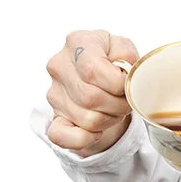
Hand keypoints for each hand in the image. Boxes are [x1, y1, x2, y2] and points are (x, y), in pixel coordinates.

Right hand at [45, 29, 139, 156]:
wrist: (102, 77)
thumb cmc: (114, 60)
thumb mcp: (125, 48)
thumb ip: (127, 56)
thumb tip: (123, 74)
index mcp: (78, 42)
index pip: (92, 70)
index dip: (117, 84)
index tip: (127, 85)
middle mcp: (59, 66)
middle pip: (91, 97)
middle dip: (118, 104)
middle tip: (126, 100)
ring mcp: (54, 93)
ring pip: (87, 119)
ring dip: (110, 119)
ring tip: (114, 108)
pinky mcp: (54, 116)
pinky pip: (62, 137)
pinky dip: (86, 139)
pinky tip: (98, 130)